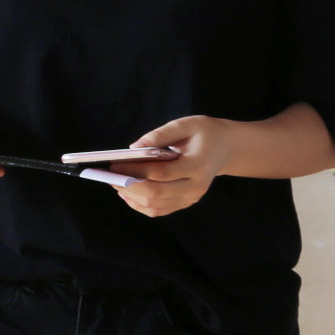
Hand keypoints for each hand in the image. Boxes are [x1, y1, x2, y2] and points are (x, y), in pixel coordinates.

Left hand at [109, 115, 228, 217]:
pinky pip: (159, 210)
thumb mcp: (185, 124)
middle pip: (157, 194)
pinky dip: (139, 204)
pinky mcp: (186, 202)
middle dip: (128, 185)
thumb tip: (134, 148)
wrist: (226, 148)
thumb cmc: (204, 133)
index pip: (162, 173)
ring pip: (156, 206)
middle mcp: (196, 186)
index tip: (114, 163)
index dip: (136, 170)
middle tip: (108, 175)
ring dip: (131, 197)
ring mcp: (191, 198)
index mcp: (198, 165)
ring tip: (114, 182)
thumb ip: (159, 135)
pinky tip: (127, 192)